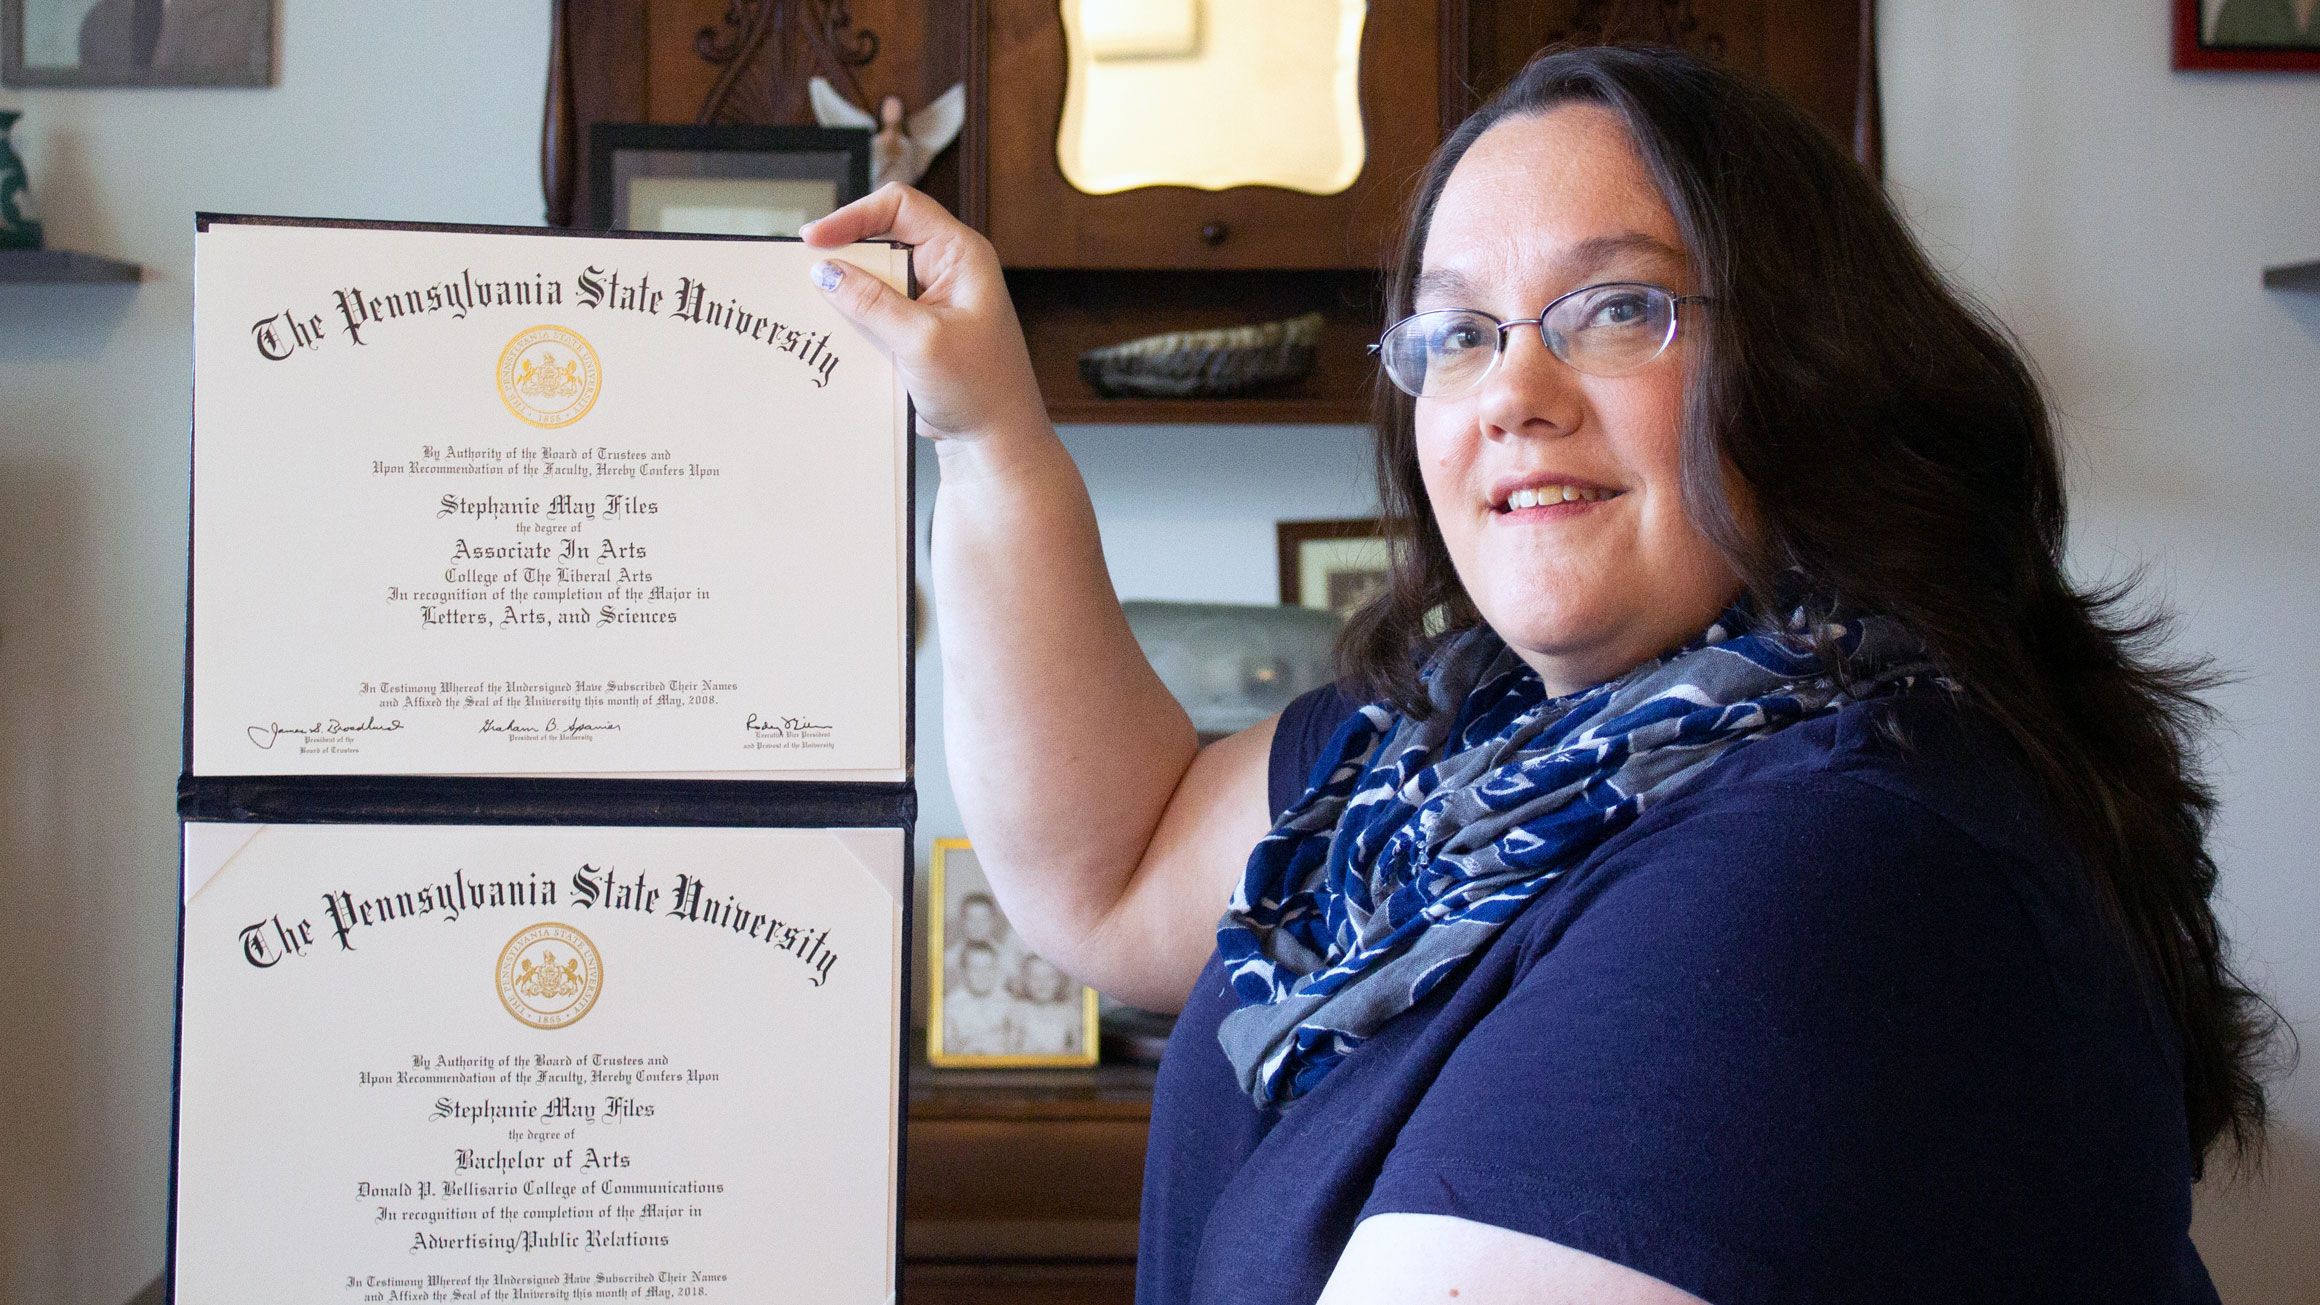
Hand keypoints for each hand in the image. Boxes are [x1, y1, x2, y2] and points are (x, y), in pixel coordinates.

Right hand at [801, 184, 1045, 440]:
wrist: (996, 444)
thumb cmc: (982, 391)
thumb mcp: (921, 341)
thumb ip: (872, 302)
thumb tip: (826, 271)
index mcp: (961, 255)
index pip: (900, 207)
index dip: (854, 215)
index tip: (815, 239)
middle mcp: (948, 270)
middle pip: (883, 240)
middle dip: (845, 256)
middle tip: (809, 277)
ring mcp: (933, 301)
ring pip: (876, 279)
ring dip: (848, 293)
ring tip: (819, 309)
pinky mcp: (919, 330)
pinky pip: (878, 312)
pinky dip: (856, 320)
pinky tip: (838, 336)